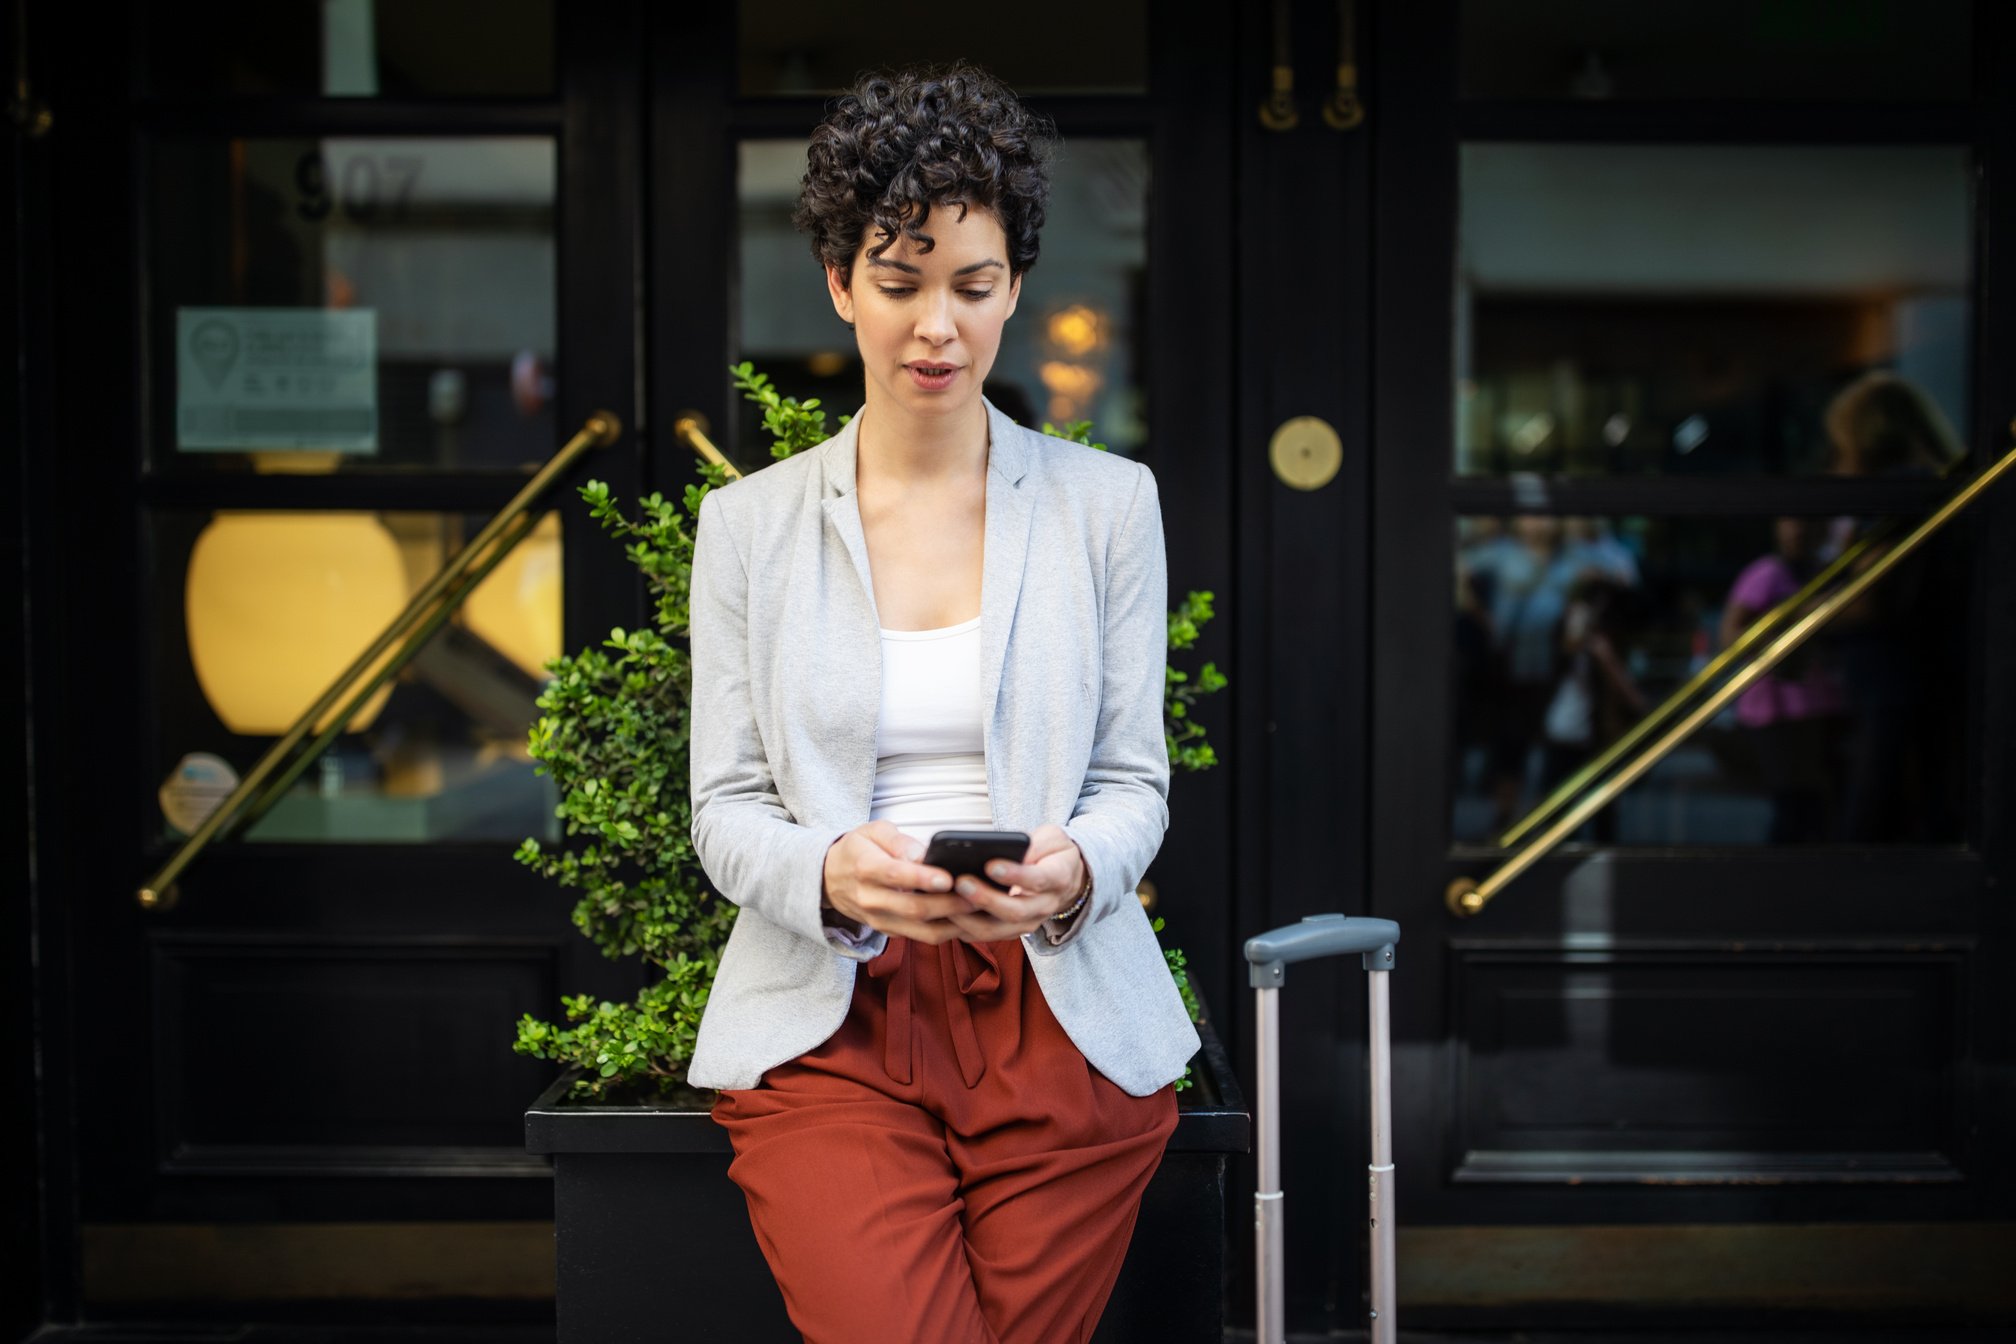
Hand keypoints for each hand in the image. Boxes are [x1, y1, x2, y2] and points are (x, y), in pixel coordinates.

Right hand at [822, 820, 974, 944]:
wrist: (829, 879)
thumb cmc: (858, 849)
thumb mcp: (872, 831)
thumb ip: (898, 841)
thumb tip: (923, 854)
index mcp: (865, 868)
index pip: (896, 875)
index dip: (923, 878)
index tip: (949, 876)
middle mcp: (870, 899)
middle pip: (914, 908)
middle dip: (949, 904)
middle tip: (978, 894)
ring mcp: (879, 920)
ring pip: (922, 931)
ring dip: (954, 923)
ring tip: (979, 909)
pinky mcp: (889, 932)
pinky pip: (922, 937)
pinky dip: (947, 931)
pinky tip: (968, 919)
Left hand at [942, 823, 1087, 943]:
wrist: (1066, 879)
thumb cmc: (1052, 853)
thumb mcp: (1051, 838)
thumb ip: (1032, 842)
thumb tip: (1002, 848)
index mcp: (1058, 878)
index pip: (1038, 879)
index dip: (1015, 875)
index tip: (990, 865)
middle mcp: (1045, 906)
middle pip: (1016, 911)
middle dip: (986, 898)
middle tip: (961, 882)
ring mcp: (1029, 923)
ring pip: (998, 929)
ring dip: (970, 918)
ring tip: (946, 900)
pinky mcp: (1012, 931)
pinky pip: (986, 935)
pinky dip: (964, 927)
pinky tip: (945, 913)